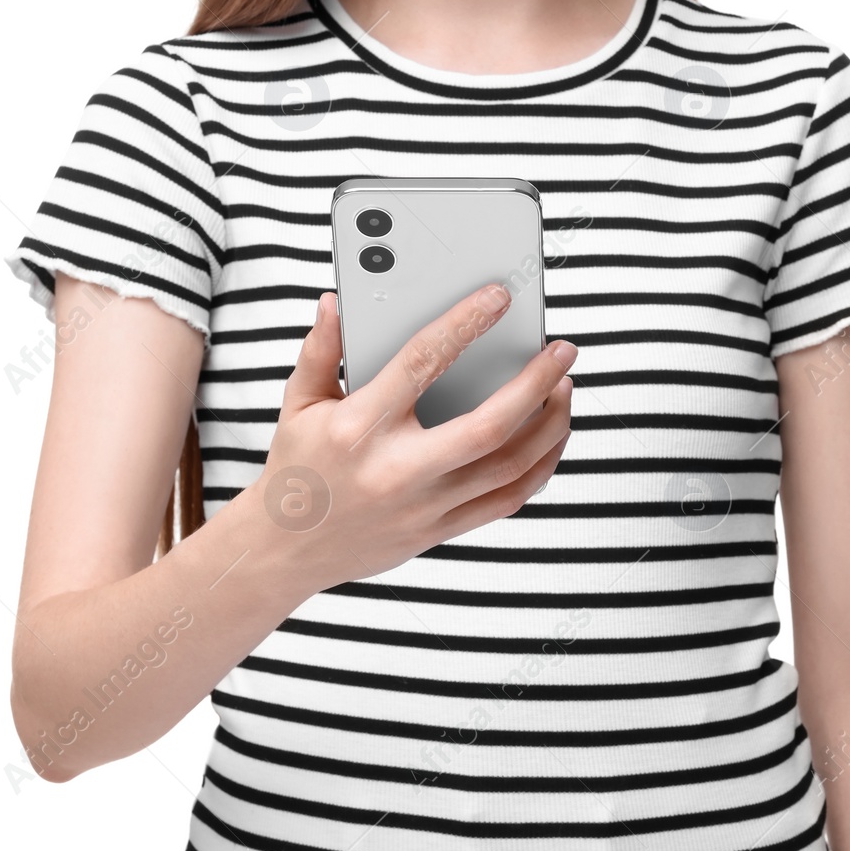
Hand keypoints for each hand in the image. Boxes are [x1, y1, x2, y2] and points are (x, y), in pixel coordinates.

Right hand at [254, 283, 574, 592]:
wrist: (285, 551)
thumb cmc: (296, 469)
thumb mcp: (298, 404)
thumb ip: (321, 350)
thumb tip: (337, 302)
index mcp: (359, 427)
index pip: (422, 362)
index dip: (465, 324)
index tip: (498, 298)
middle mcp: (396, 470)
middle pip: (488, 426)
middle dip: (536, 383)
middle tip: (562, 351)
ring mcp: (423, 507)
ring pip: (510, 467)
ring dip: (550, 425)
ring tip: (564, 388)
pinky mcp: (438, 531)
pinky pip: (506, 501)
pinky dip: (539, 467)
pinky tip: (550, 438)